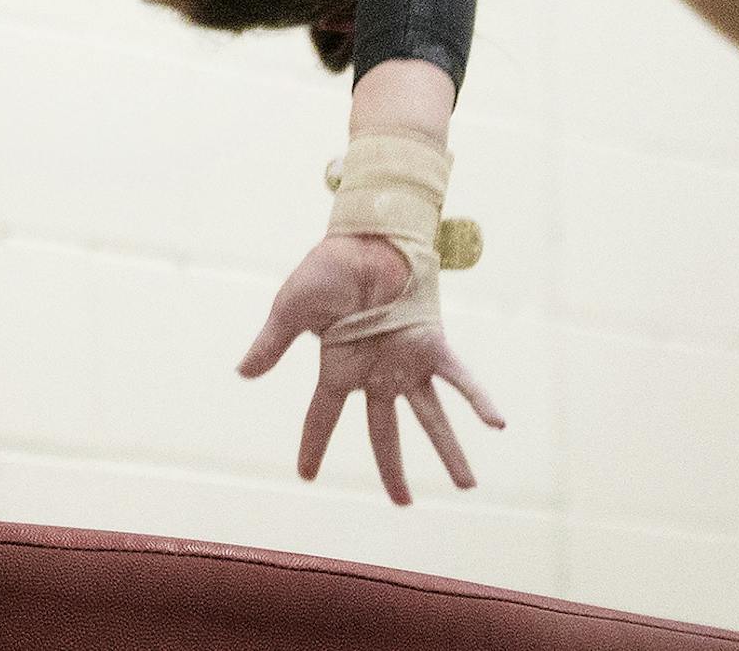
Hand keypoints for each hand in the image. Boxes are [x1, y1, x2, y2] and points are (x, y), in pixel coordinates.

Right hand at [235, 233, 505, 505]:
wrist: (366, 234)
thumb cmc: (327, 268)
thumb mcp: (290, 308)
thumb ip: (272, 342)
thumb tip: (242, 373)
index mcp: (339, 368)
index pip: (323, 416)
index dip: (313, 446)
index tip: (306, 474)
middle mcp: (376, 373)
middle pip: (385, 433)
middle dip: (393, 470)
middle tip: (404, 503)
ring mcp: (406, 361)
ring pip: (430, 417)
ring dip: (449, 450)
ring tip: (468, 485)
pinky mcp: (432, 342)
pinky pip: (459, 376)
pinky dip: (477, 399)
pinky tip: (496, 424)